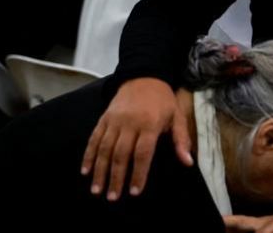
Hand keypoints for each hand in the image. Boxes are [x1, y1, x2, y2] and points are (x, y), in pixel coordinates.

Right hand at [80, 78, 192, 200]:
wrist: (144, 75)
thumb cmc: (163, 99)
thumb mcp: (177, 116)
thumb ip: (181, 140)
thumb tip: (187, 162)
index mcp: (150, 124)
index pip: (143, 153)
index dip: (138, 173)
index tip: (134, 192)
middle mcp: (130, 123)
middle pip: (121, 154)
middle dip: (116, 178)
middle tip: (112, 198)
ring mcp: (114, 121)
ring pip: (104, 149)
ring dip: (99, 171)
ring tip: (96, 190)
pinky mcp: (104, 118)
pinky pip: (94, 139)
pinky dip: (88, 155)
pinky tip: (85, 170)